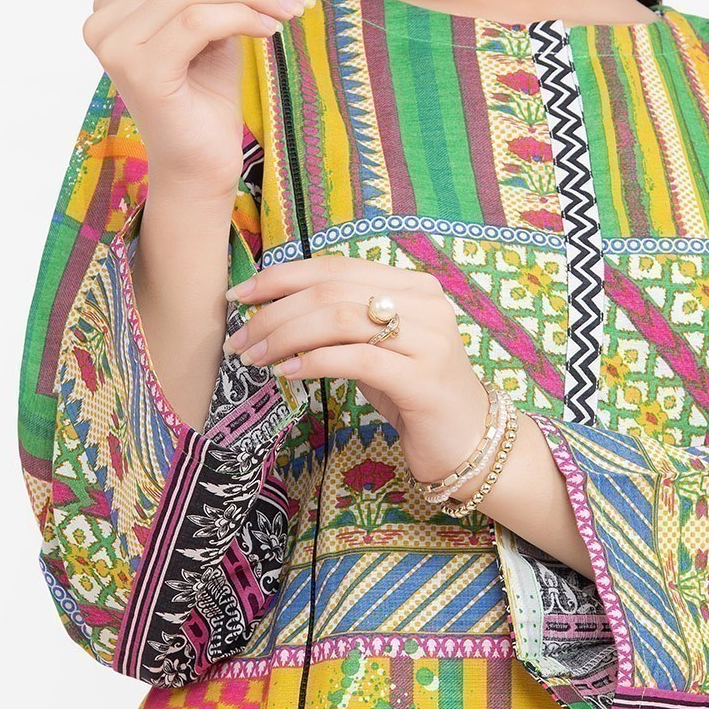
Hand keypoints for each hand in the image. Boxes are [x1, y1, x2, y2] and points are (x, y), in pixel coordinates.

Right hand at [81, 0, 315, 203]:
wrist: (203, 162)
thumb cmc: (206, 91)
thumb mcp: (215, 15)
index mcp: (115, 0)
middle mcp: (103, 18)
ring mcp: (114, 45)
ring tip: (291, 12)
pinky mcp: (138, 70)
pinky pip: (198, 21)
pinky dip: (243, 18)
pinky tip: (271, 31)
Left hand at [224, 254, 493, 486]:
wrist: (469, 441)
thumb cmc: (413, 391)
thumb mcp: (377, 346)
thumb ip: (342, 320)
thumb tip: (272, 308)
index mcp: (412, 285)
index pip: (335, 267)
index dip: (282, 277)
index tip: (240, 296)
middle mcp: (425, 303)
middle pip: (331, 292)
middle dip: (274, 313)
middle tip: (239, 339)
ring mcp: (429, 339)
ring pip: (339, 321)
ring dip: (285, 338)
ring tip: (254, 359)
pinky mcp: (424, 378)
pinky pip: (356, 359)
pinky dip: (314, 362)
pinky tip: (287, 373)